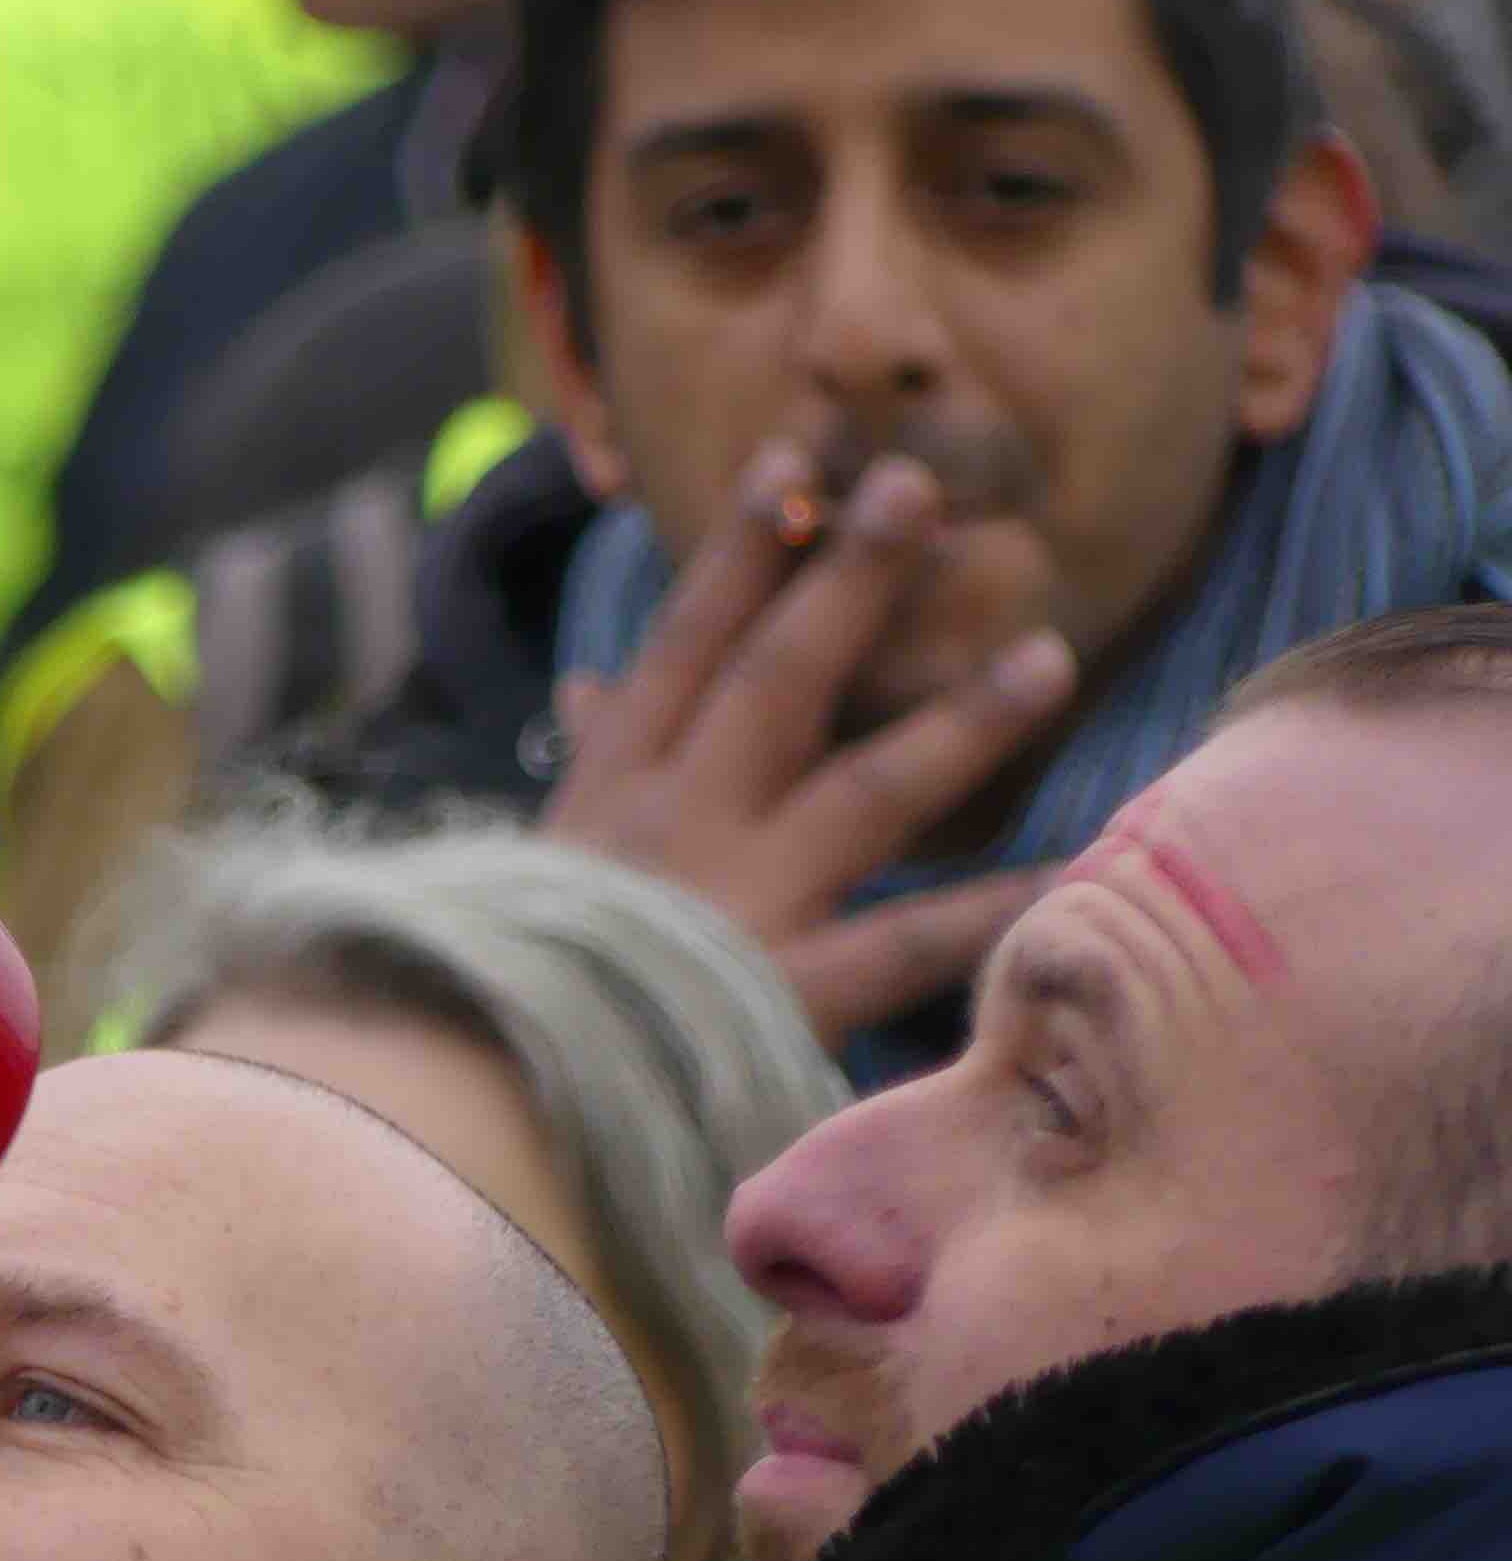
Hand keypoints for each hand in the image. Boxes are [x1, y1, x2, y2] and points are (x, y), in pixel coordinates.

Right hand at [540, 443, 1077, 1045]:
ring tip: (1047, 657)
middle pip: (772, 684)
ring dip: (958, 725)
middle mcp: (676, 829)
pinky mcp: (779, 994)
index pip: (682, 646)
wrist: (485, 1102)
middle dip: (847, 582)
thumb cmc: (518, 973)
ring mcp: (734, 907)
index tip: (799, 457)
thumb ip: (588, 761)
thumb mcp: (539, 854)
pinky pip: (906, 946)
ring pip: (860, 795)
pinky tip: (1076, 866)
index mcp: (611, 791)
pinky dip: (992, 910)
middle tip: (921, 487)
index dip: (741, 550)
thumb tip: (590, 683)